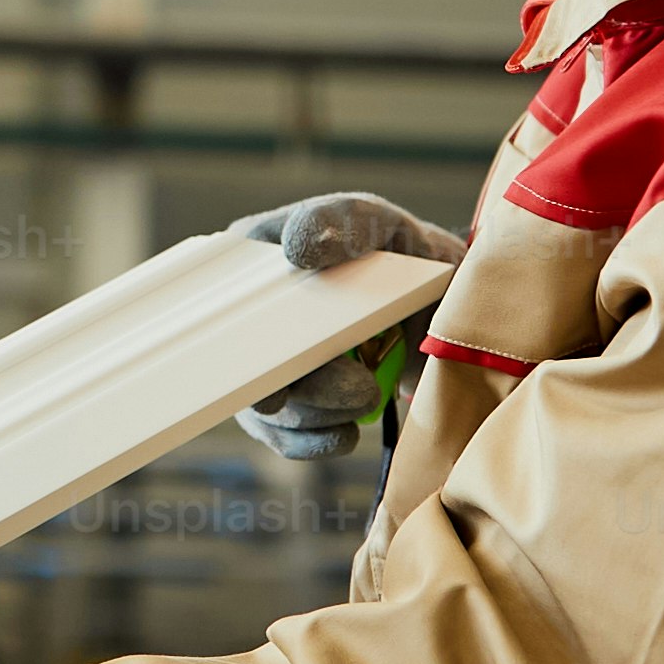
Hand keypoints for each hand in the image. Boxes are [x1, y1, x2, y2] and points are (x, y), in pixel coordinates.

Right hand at [226, 193, 464, 457]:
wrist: (441, 302)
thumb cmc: (398, 250)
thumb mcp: (378, 222)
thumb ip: (343, 222)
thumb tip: (297, 248)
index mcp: (254, 264)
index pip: (222, 300)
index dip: (238, 337)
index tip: (277, 368)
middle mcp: (250, 319)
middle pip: (247, 365)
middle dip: (303, 386)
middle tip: (361, 391)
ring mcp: (267, 367)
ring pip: (268, 409)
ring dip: (318, 414)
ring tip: (370, 396)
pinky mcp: (291, 406)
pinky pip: (285, 438)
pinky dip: (315, 441)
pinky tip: (344, 432)